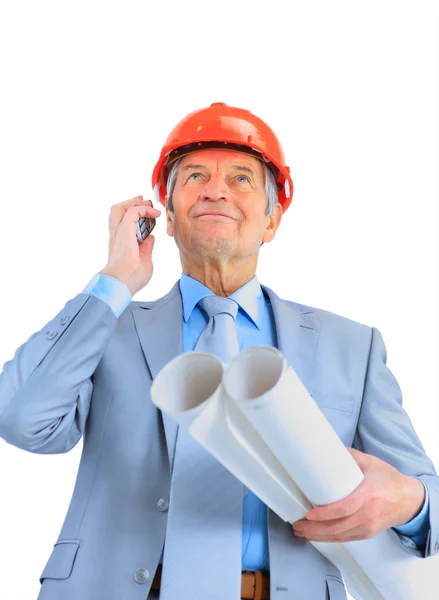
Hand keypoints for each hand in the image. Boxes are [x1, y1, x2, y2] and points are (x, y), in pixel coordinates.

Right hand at [99, 195, 161, 295]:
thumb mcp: (144, 260)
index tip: (147, 215)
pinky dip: (144, 209)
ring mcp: (118, 232)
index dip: (135, 217)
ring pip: (119, 208)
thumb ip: (146, 248)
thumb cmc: (131, 278)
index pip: (124, 224)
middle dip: (130, 204)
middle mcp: (116, 236)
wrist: (122, 282)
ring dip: (133, 203)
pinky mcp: (124, 230)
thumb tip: (150, 238)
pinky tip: (154, 213)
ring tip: (146, 202)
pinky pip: (133, 212)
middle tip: (142, 200)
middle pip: (117, 212)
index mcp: (120, 244)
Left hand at [292, 447, 425, 542]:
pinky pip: (346, 539)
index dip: (326, 514)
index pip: (345, 508)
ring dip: (318, 536)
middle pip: (339, 527)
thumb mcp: (371, 462)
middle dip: (315, 529)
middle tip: (297, 525)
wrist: (408, 500)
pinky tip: (317, 536)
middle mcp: (368, 514)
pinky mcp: (367, 533)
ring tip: (301, 531)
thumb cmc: (388, 480)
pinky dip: (329, 539)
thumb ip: (350, 456)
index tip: (309, 514)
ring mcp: (368, 526)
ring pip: (340, 536)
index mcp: (369, 494)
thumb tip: (327, 448)